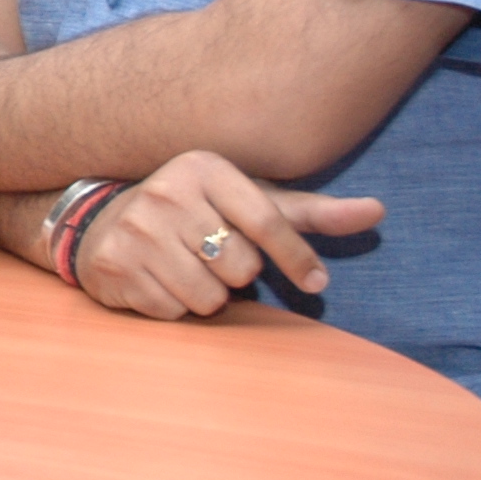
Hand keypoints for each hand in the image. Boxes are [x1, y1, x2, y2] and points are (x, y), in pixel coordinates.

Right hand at [70, 148, 383, 318]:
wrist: (101, 222)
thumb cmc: (194, 214)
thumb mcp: (247, 202)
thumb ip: (310, 212)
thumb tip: (378, 211)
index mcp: (202, 168)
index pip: (267, 222)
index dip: (298, 260)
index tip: (317, 283)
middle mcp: (165, 192)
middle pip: (240, 266)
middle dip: (236, 274)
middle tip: (212, 258)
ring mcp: (135, 230)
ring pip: (208, 296)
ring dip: (206, 295)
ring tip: (185, 270)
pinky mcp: (113, 265)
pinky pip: (172, 311)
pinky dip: (173, 306)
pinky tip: (158, 280)